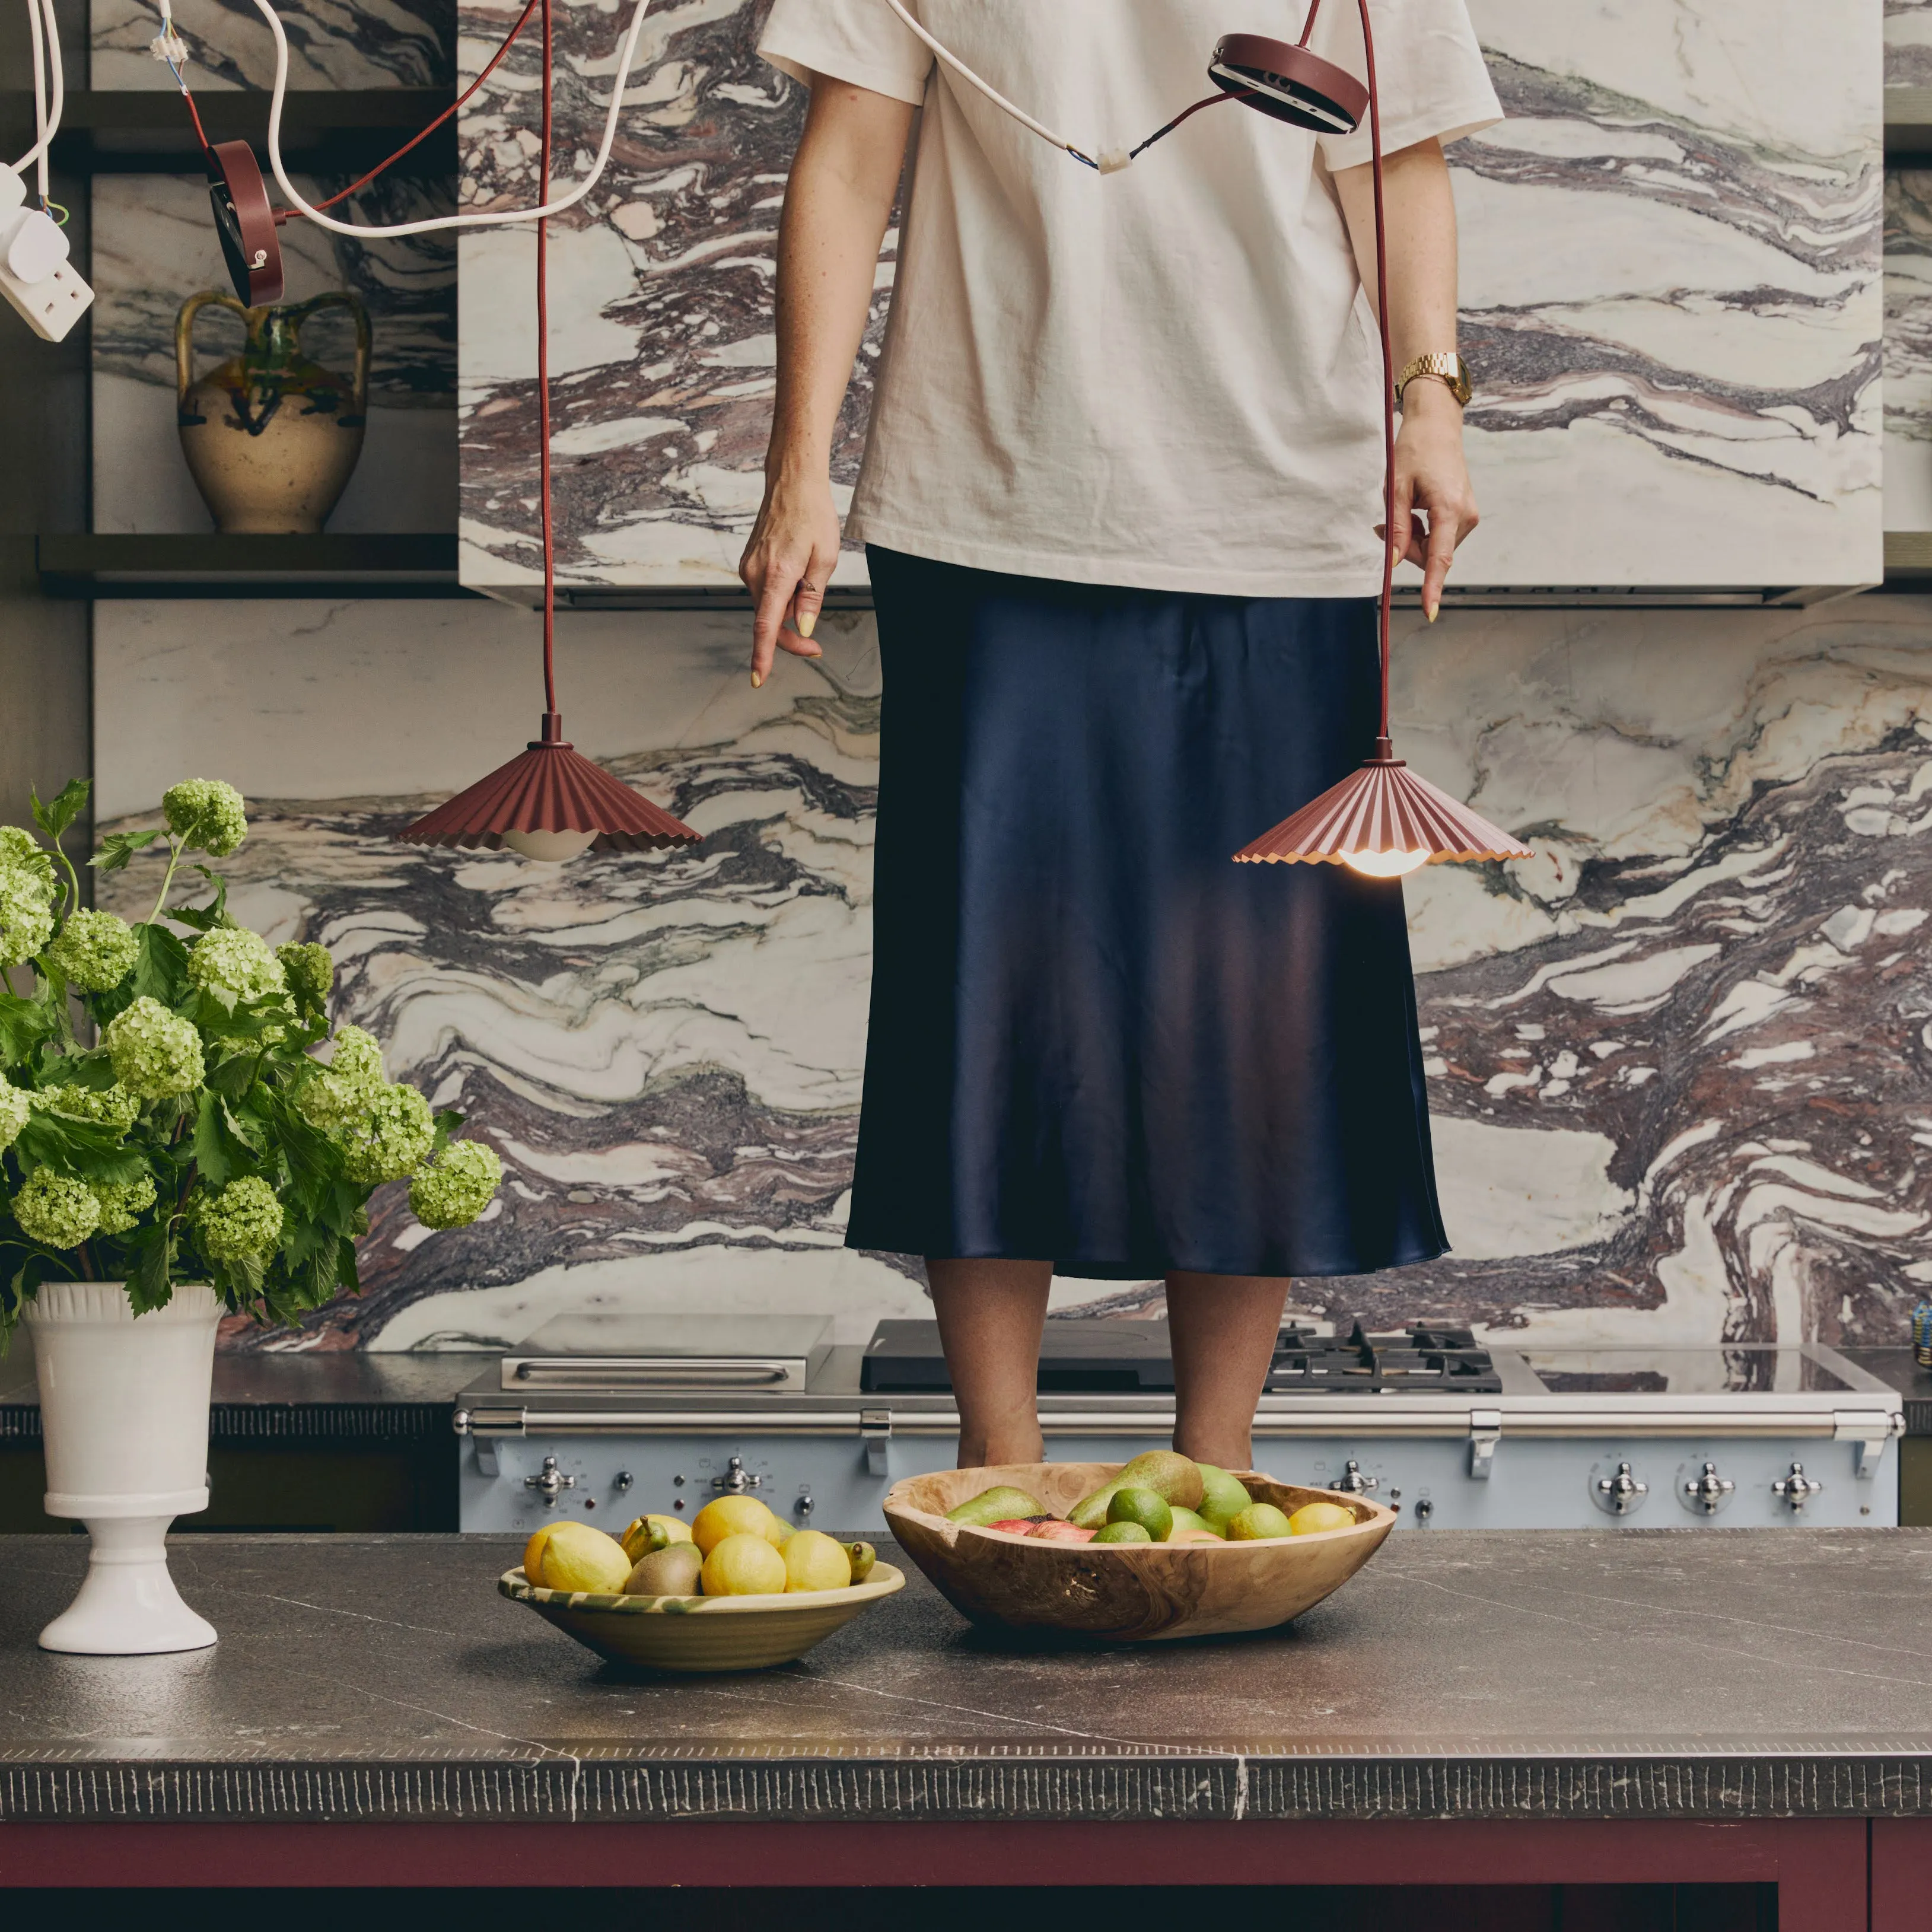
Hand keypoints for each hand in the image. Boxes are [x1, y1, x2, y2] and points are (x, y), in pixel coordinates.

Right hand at [738, 465, 838, 685]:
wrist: (792, 482)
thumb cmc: (813, 515)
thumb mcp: (826, 558)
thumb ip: (812, 598)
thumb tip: (802, 628)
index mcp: (777, 574)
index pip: (766, 624)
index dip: (763, 654)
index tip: (758, 678)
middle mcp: (755, 573)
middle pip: (770, 621)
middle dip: (792, 636)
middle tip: (817, 647)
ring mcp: (749, 568)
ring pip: (769, 607)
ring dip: (789, 610)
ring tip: (811, 577)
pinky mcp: (750, 564)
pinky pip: (766, 592)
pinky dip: (782, 595)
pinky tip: (798, 572)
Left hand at [1376, 380, 1478, 621]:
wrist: (1437, 427)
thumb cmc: (1415, 451)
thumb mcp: (1396, 488)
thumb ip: (1397, 527)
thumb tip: (1396, 561)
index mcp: (1449, 509)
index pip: (1440, 558)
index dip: (1432, 587)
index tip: (1429, 611)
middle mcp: (1466, 516)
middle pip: (1430, 555)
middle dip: (1407, 547)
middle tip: (1388, 522)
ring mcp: (1469, 516)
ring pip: (1433, 549)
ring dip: (1413, 537)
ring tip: (1406, 508)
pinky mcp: (1465, 515)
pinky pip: (1439, 538)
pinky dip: (1422, 531)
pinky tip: (1417, 509)